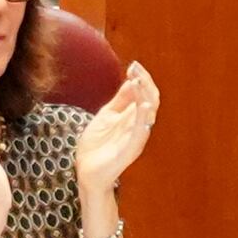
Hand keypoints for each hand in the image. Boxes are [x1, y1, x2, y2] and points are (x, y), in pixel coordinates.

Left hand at [72, 59, 161, 200]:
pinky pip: (141, 132)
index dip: (142, 78)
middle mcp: (139, 126)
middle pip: (151, 100)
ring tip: (139, 81)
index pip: (145, 93)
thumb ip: (120, 100)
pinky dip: (144, 118)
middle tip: (135, 69)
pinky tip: (143, 105)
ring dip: (145, 96)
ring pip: (149, 114)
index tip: (133, 65)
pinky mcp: (131, 149)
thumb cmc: (97, 146)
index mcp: (133, 117)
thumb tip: (132, 80)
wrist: (86, 172)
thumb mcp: (107, 116)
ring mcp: (136, 137)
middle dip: (145, 82)